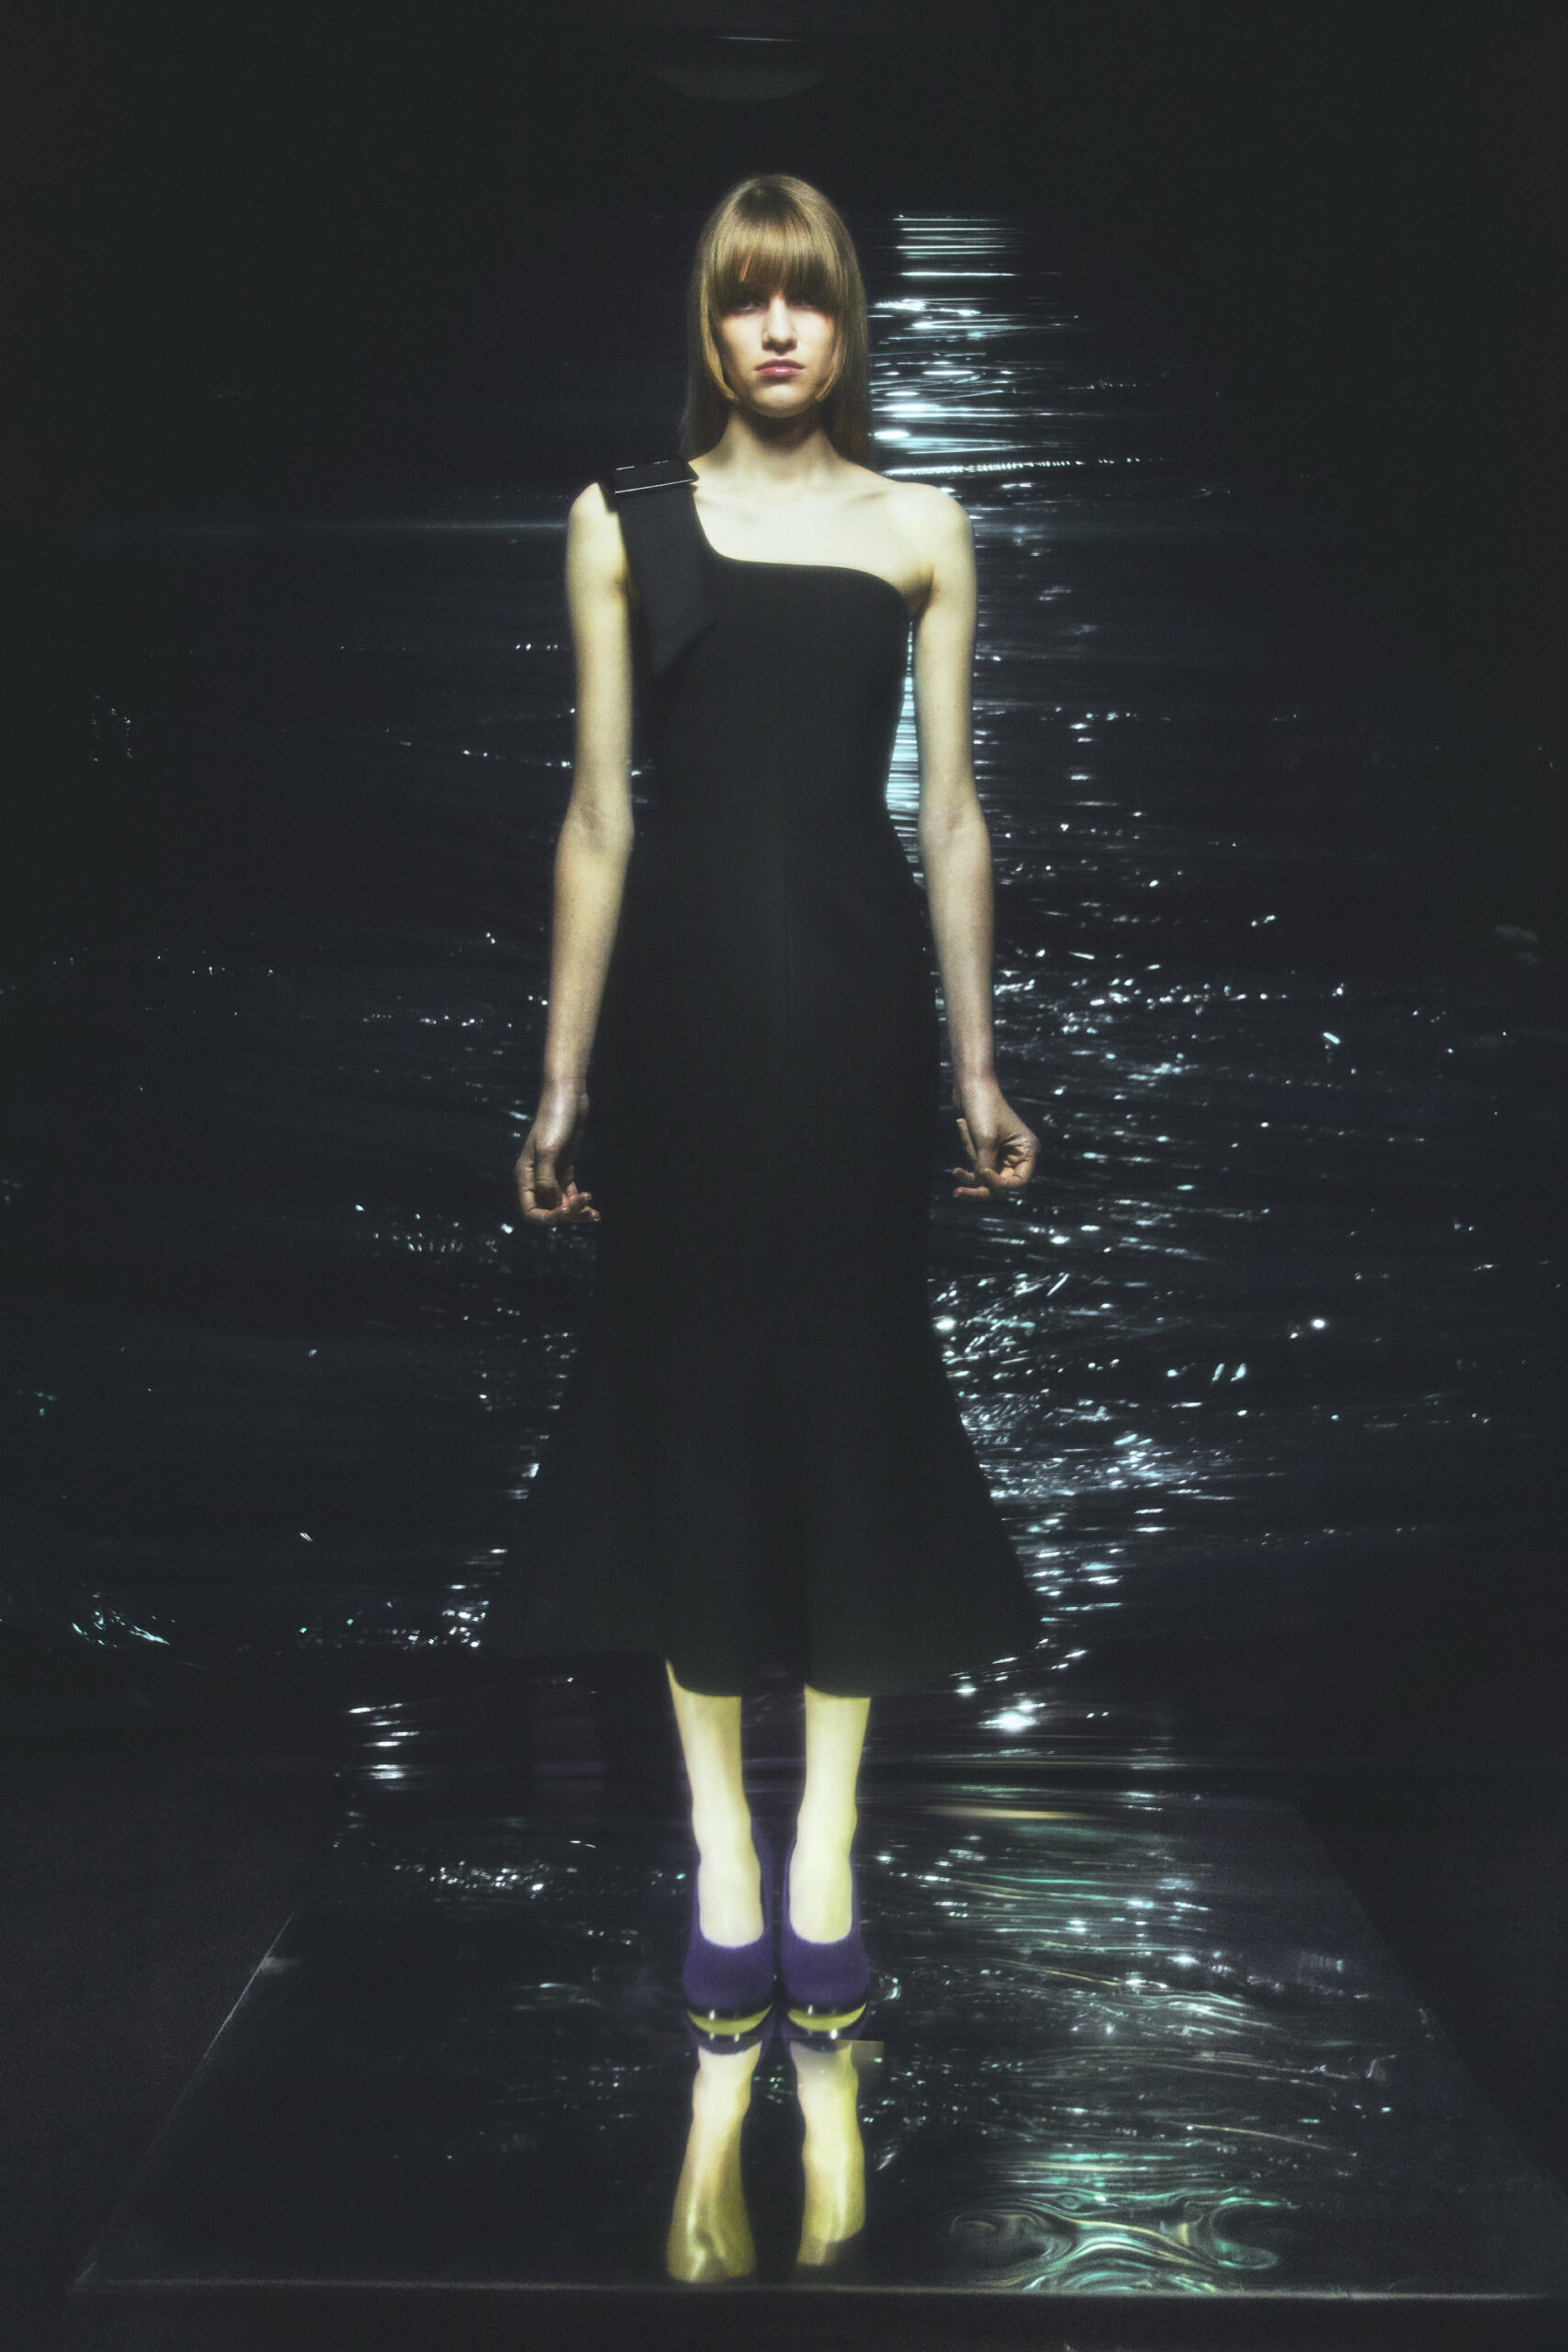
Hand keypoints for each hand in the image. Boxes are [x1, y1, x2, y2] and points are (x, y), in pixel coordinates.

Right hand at [515, 1086, 599, 1224]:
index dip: (547, 1217)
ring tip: (595, 1214)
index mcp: (525, 1176)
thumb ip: (547, 1180)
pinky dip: (580, 1202)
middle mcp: (536, 1178)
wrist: (568, 1097)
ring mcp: (551, 1174)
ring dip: (576, 1212)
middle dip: (566, 1214)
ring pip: (561, 1204)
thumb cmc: (554, 1120)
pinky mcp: (565, 1168)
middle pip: (548, 1210)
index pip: (530, 1210)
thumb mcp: (548, 1150)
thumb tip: (553, 1204)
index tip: (564, 1211)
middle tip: (585, 1207)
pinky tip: (594, 1209)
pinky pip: (570, 1194)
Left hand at [950, 1078, 1037, 1202]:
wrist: (971, 1083)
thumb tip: (982, 1187)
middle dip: (978, 1186)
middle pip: (1000, 1184)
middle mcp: (1018, 1153)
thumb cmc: (983, 1108)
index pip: (1018, 1182)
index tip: (982, 1174)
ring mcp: (1003, 1151)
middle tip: (957, 1193)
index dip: (999, 1184)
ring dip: (970, 1164)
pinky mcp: (989, 1148)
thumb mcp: (985, 1142)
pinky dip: (968, 1149)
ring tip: (958, 1155)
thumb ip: (984, 1168)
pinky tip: (962, 1124)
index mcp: (1027, 1150)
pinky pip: (977, 1161)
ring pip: (985, 1174)